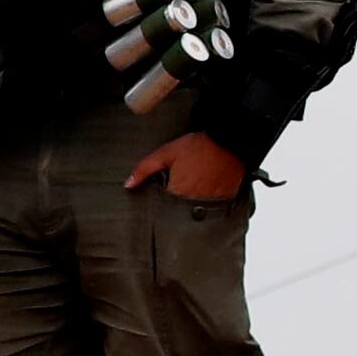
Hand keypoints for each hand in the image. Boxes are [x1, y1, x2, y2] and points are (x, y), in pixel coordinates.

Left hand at [124, 132, 249, 202]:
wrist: (228, 142)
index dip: (161, 202)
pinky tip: (207, 190)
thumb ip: (144, 169)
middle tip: (181, 188)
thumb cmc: (198, 146)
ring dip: (192, 205)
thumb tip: (129, 184)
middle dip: (176, 206)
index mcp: (177, 192)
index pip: (163, 209)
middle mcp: (194, 201)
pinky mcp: (224, 201)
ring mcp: (210, 203)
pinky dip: (208, 203)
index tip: (164, 194)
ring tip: (194, 188)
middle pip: (179, 213)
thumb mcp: (166, 153)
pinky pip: (212, 209)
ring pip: (196, 213)